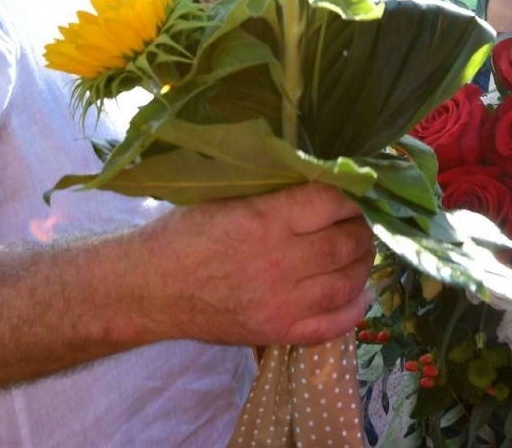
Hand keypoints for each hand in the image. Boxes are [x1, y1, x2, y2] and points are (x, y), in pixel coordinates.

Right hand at [146, 184, 374, 346]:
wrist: (150, 288)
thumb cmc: (183, 234)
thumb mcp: (226, 198)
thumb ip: (274, 193)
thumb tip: (320, 179)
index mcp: (264, 220)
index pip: (330, 202)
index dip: (349, 195)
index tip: (351, 192)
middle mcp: (279, 262)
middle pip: (345, 243)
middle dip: (360, 229)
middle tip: (358, 222)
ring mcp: (281, 303)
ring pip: (346, 283)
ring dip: (361, 265)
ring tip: (358, 252)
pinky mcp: (277, 333)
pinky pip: (332, 325)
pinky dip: (353, 310)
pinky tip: (359, 294)